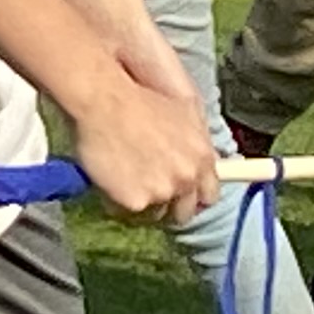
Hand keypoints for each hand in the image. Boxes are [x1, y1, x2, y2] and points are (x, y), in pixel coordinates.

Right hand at [68, 70, 218, 227]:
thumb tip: (196, 161)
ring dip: (143, 202)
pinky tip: (109, 180)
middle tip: (149, 191)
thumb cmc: (140, 98)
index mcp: (202, 158)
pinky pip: (126, 212)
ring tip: (125, 181)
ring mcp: (162, 192)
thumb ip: (196, 143)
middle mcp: (186, 178)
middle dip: (169, 205)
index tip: (181, 196)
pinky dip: (117, 201)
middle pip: (183, 212)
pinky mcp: (136, 201)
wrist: (105, 100)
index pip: (209, 195)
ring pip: (154, 214)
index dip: (193, 197)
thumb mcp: (184, 113)